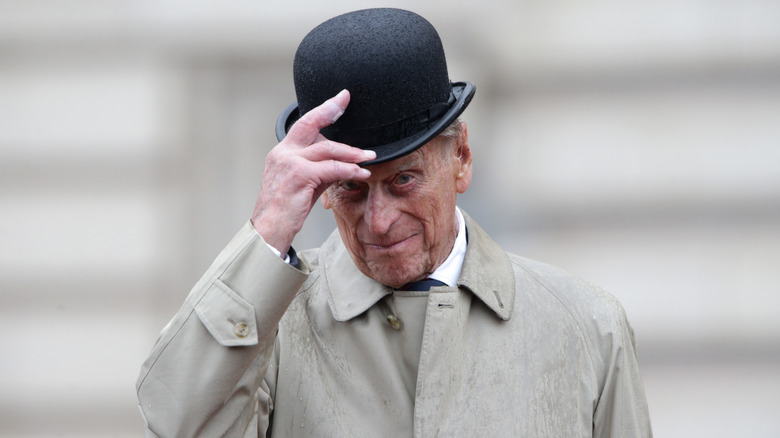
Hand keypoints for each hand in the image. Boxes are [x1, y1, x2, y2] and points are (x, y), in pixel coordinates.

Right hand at [251, 90, 374, 255]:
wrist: (269, 230)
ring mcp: (290, 162)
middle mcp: (283, 153)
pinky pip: (332, 168)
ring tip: (368, 157)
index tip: (340, 99)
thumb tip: (343, 163)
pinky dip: (349, 170)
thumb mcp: (303, 185)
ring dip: (351, 153)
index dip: (322, 110)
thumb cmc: (285, 211)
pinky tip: (361, 173)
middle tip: (347, 102)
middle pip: (311, 124)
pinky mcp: (300, 175)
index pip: (303, 124)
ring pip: (327, 149)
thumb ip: (320, 169)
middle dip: (331, 110)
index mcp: (282, 152)